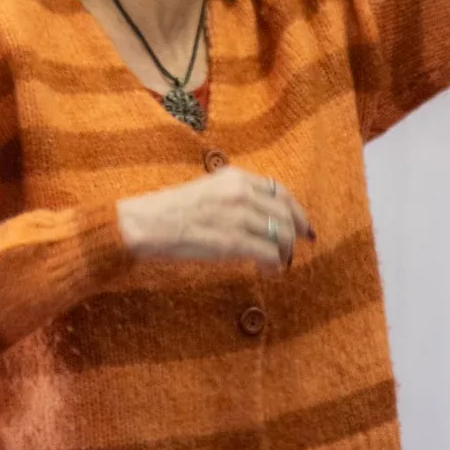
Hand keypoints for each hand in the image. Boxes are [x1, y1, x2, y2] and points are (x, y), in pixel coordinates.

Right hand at [117, 168, 315, 271]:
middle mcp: (242, 192)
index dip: (296, 210)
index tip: (303, 225)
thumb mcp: (207, 190)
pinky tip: (268, 271)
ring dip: (285, 253)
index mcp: (235, 177)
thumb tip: (256, 216)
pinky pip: (269, 254)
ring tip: (279, 264)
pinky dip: (274, 265)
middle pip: (286, 213)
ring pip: (282, 235)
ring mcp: (239, 217)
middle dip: (296, 233)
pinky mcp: (233, 242)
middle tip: (297, 249)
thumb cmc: (170, 211)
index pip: (280, 190)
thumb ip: (233, 196)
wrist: (146, 223)